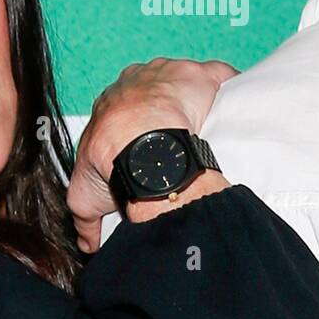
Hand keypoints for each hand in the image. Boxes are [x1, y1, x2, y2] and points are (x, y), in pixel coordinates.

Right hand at [67, 57, 237, 251]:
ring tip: (209, 129)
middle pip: (157, 91)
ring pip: (186, 82)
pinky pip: (220, 75)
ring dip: (197, 100)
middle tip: (182, 136)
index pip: (126, 109)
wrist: (142, 145)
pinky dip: (229, 86)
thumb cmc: (112, 161)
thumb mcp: (85, 196)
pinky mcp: (200, 76)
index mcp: (111, 103)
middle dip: (169, 108)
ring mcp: (169, 74)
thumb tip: (88, 245)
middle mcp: (137, 81)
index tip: (152, 143)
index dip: (139, 124)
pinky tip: (234, 105)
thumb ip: (86, 220)